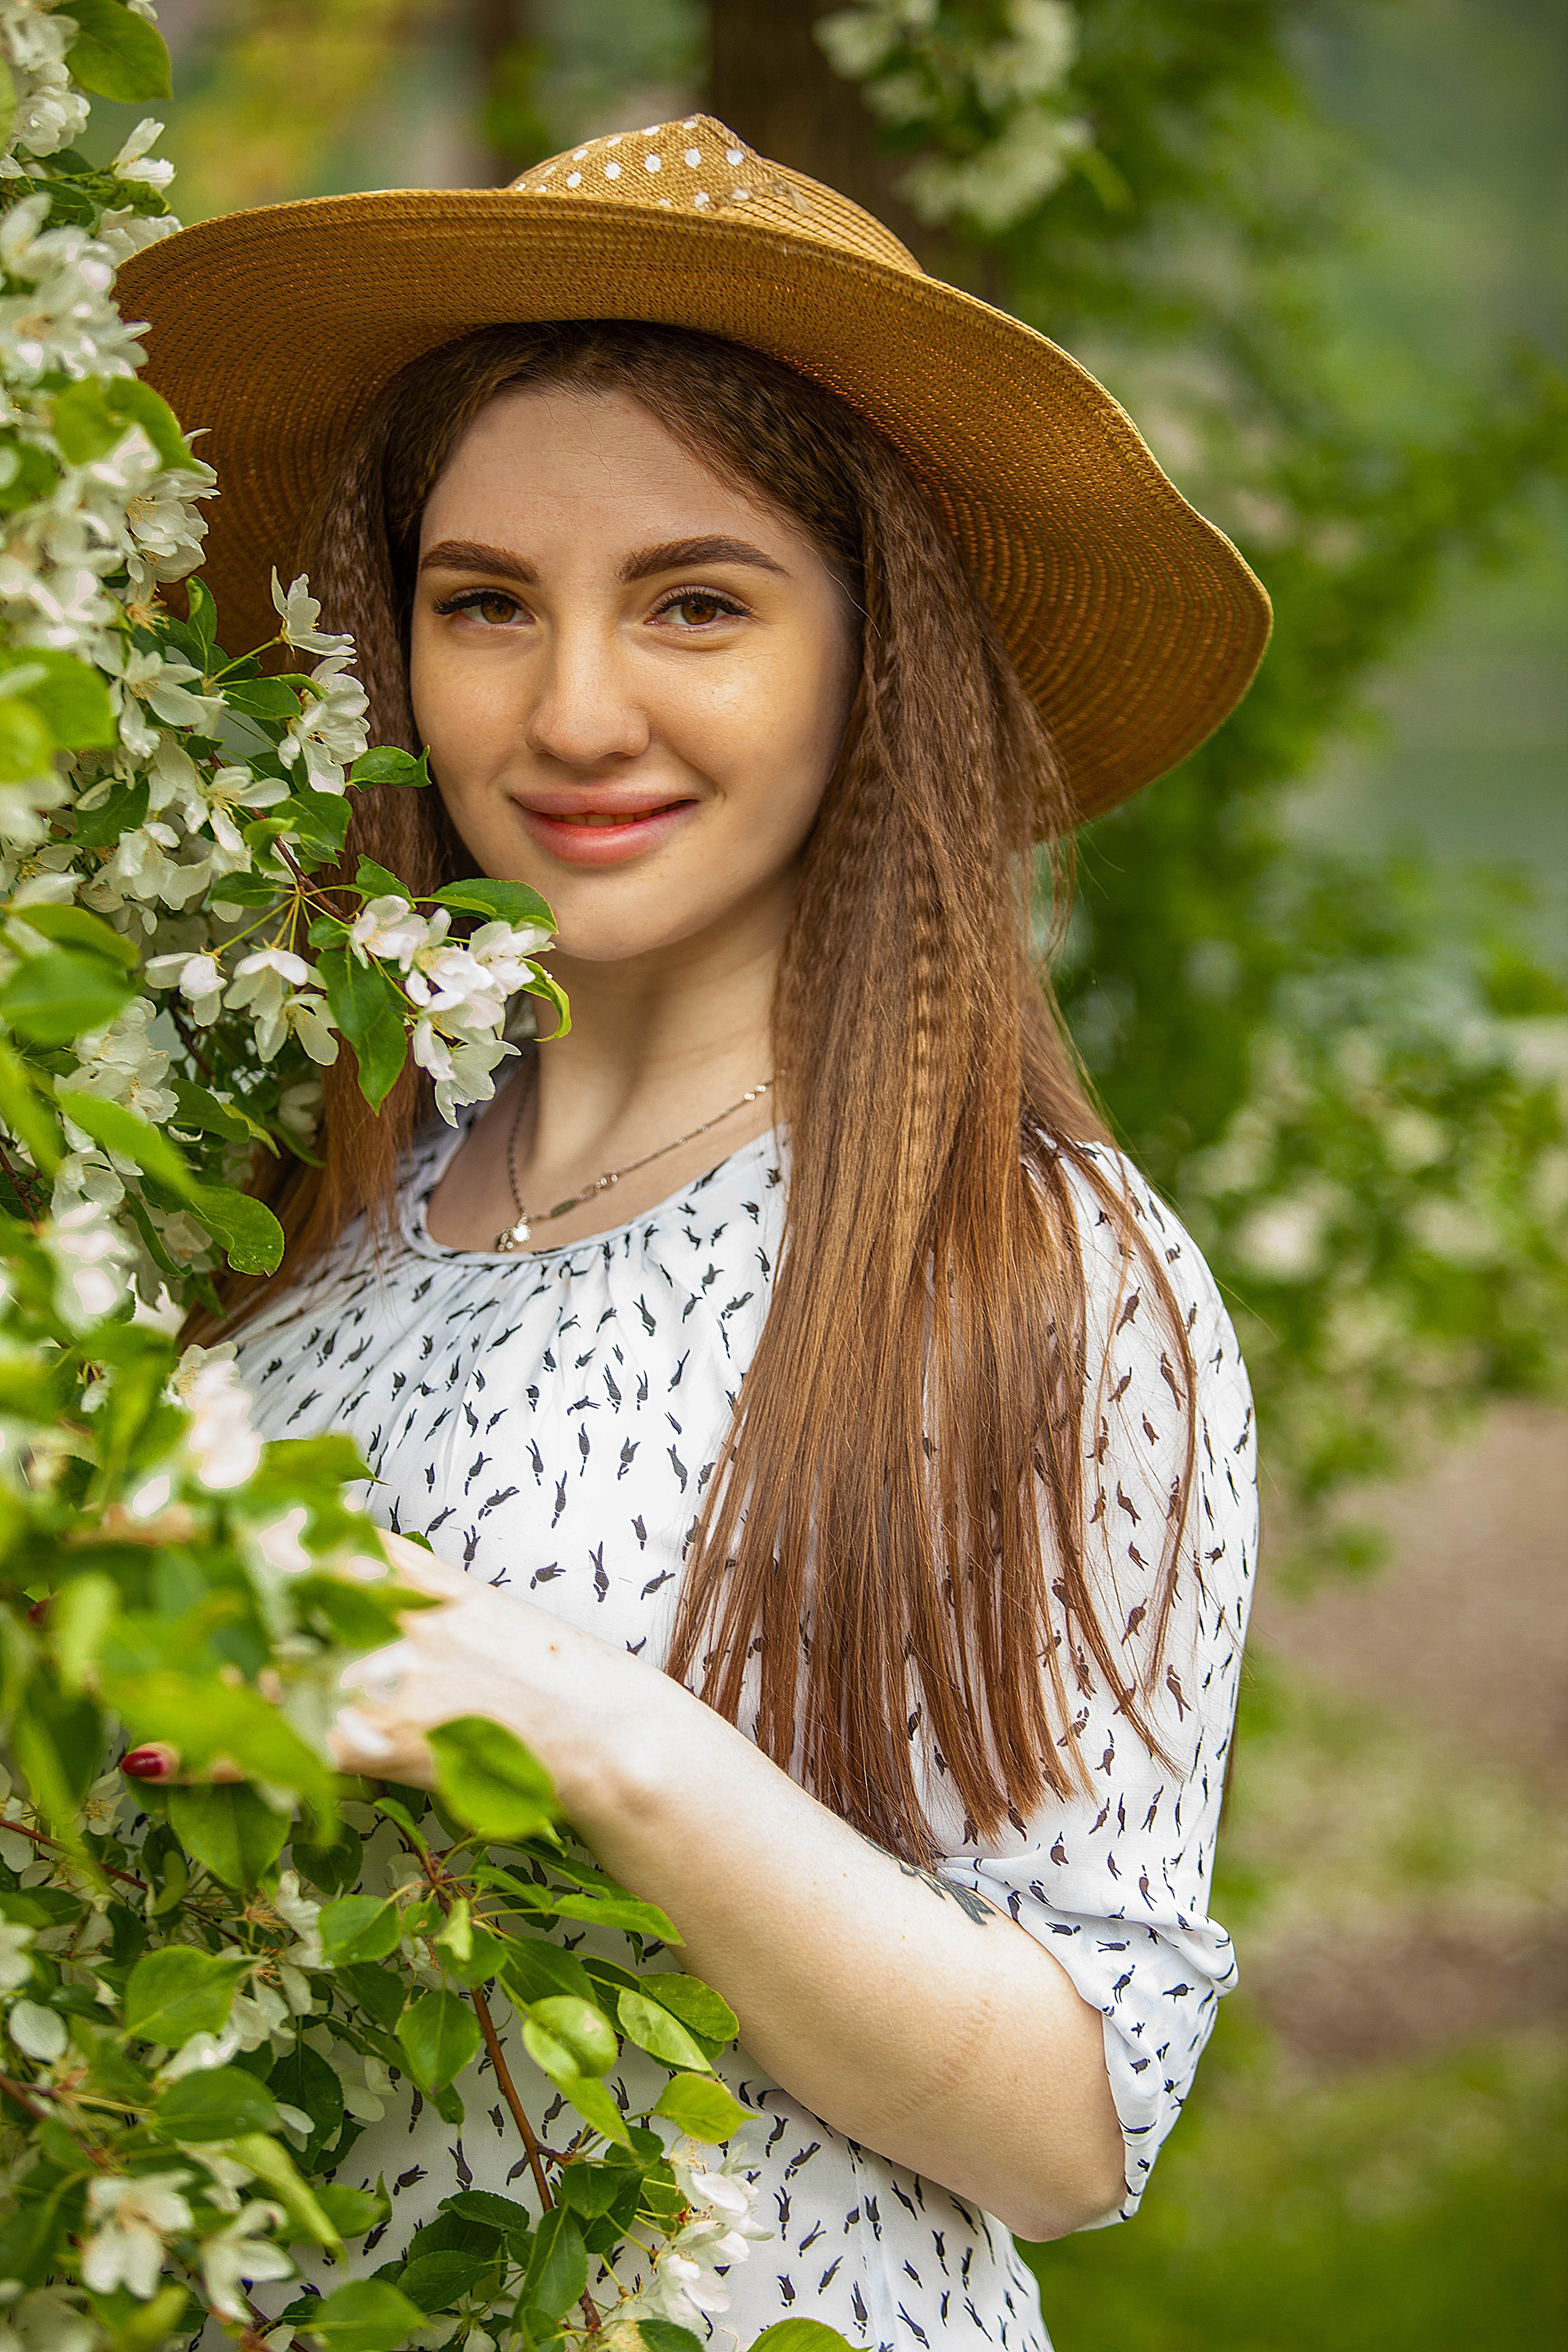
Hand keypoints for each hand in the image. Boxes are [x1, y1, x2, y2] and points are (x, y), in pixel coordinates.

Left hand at [122, 1533, 631, 1805]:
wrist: (612, 1736)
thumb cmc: (544, 1677)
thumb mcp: (471, 1608)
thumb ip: (404, 1582)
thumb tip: (345, 1548)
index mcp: (408, 1575)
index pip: (305, 1515)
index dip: (231, 1486)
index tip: (168, 1457)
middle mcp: (390, 1611)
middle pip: (262, 1570)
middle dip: (175, 1553)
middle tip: (94, 1535)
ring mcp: (386, 1674)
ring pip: (255, 1653)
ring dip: (169, 1652)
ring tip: (86, 1640)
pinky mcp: (388, 1741)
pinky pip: (284, 1746)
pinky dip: (216, 1755)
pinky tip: (152, 1756)